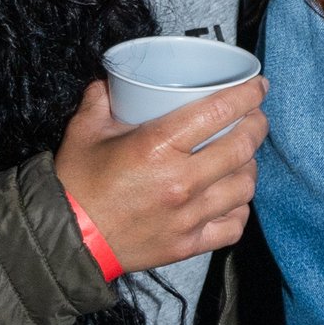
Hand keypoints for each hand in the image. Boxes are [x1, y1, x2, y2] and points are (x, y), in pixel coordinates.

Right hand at [53, 74, 265, 275]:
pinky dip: (239, 210)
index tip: (258, 87)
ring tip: (243, 157)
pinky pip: (233, 226)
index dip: (247, 96)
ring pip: (244, 187)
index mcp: (157, 146)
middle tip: (255, 118)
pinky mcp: (188, 244)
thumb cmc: (75, 183)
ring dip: (250, 167)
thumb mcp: (83, 131)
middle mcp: (181, 181)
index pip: (219, 113)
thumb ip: (100, 100)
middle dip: (257, 127)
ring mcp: (188, 216)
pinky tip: (233, 198)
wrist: (65, 239)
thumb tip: (112, 80)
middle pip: (242, 148)